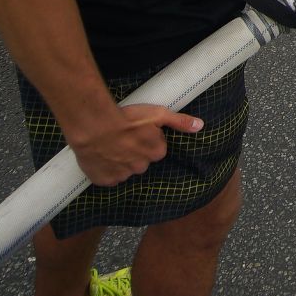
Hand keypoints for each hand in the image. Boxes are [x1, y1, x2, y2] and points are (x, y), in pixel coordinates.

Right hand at [63, 103, 202, 186]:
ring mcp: (123, 176)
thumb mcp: (157, 114)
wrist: (95, 126)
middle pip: (140, 160)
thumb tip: (200, 126)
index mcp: (156, 153)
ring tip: (109, 145)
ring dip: (119, 160)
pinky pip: (107, 177)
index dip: (146, 139)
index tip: (136, 131)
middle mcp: (141, 168)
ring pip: (124, 169)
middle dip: (133, 151)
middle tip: (122, 138)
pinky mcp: (105, 180)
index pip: (156, 148)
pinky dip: (104, 169)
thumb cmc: (127, 118)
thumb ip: (179, 121)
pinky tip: (100, 156)